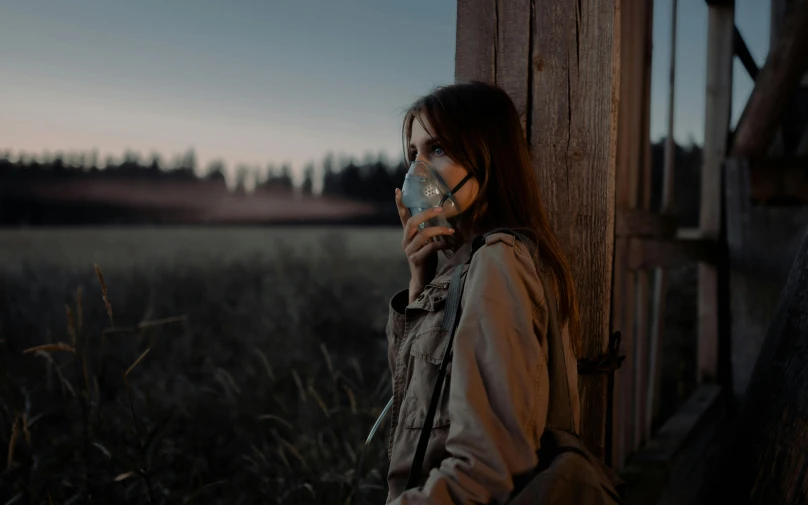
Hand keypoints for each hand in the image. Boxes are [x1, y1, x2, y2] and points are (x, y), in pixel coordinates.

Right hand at [395, 188, 455, 302]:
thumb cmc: (427, 258)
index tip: (398, 190)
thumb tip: (441, 216)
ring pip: (423, 234)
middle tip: (440, 209)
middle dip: (427, 214)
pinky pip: (429, 248)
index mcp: (408, 235)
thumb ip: (428, 230)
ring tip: (451, 230)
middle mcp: (406, 241)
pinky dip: (441, 244)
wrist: (423, 280)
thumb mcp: (427, 242)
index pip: (403, 216)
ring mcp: (410, 250)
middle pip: (412, 222)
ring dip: (439, 230)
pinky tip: (448, 244)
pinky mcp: (416, 259)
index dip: (400, 203)